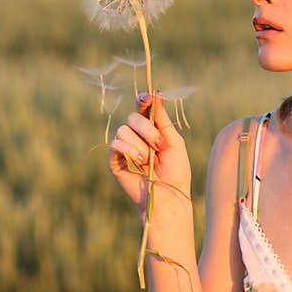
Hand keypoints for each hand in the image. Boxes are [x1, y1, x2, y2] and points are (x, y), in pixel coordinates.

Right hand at [108, 92, 191, 217]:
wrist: (168, 196)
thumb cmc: (176, 171)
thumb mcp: (174, 142)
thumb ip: (163, 120)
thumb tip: (157, 94)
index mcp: (152, 129)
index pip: (142, 108)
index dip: (143, 100)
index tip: (146, 98)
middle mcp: (136, 136)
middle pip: (132, 117)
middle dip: (147, 130)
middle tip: (160, 146)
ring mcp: (124, 148)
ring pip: (123, 130)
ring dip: (140, 145)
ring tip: (149, 161)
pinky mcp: (115, 160)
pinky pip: (115, 144)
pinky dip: (129, 151)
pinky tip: (139, 163)